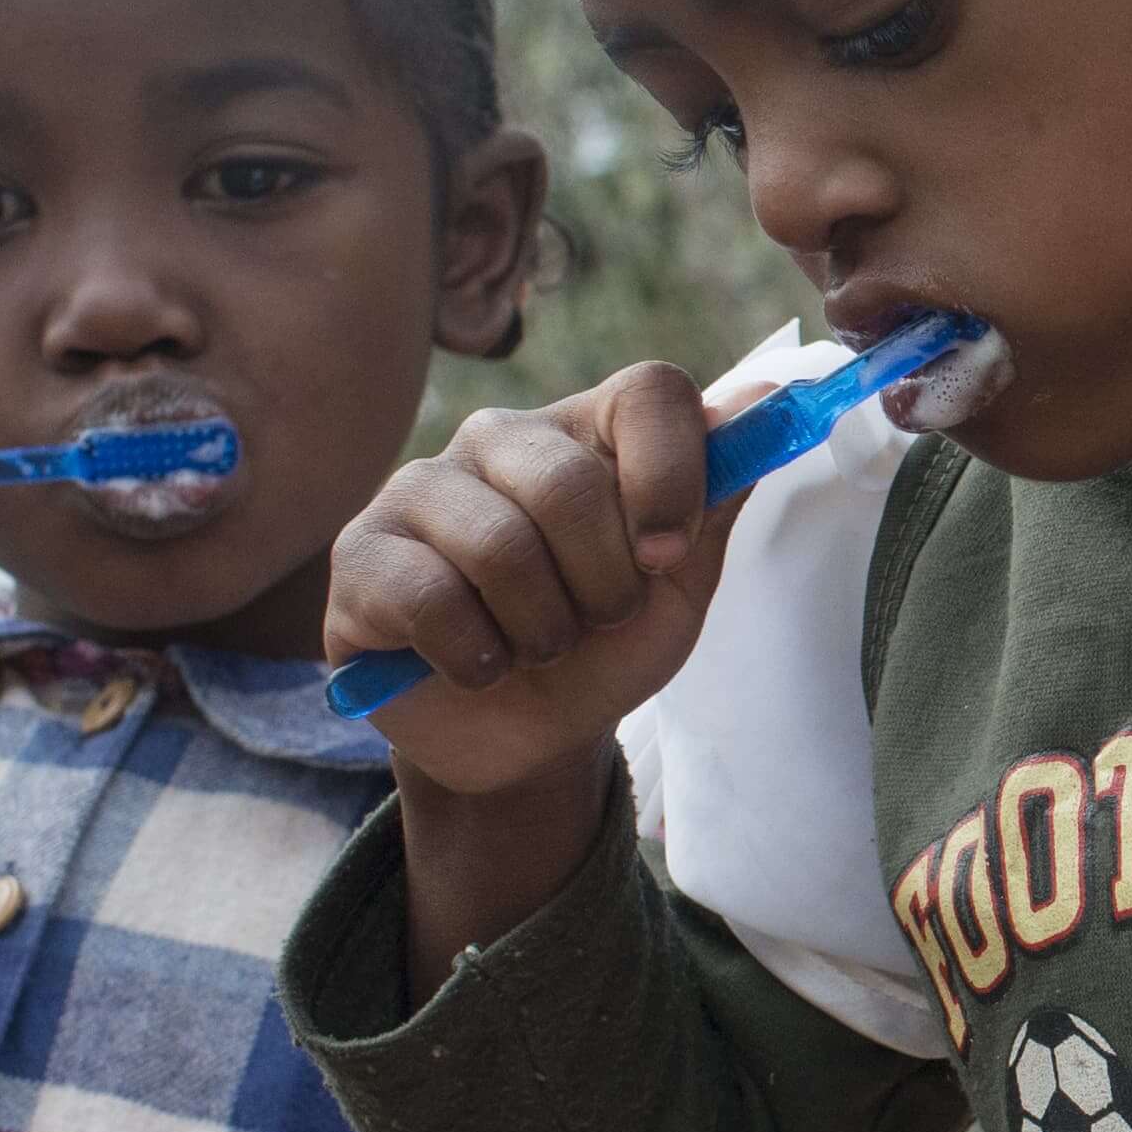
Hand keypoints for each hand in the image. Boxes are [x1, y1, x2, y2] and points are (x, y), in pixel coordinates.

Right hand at [328, 370, 739, 792]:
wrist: (524, 740)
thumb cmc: (603, 649)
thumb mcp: (680, 587)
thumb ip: (716, 497)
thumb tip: (769, 399)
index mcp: (589, 431)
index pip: (649, 391)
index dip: (671, 475)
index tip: (666, 558)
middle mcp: (501, 439)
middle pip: (572, 483)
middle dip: (604, 587)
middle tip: (594, 623)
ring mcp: (421, 487)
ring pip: (501, 546)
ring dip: (541, 631)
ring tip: (536, 648)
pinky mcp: (362, 554)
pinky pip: (432, 598)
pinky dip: (477, 657)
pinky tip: (477, 666)